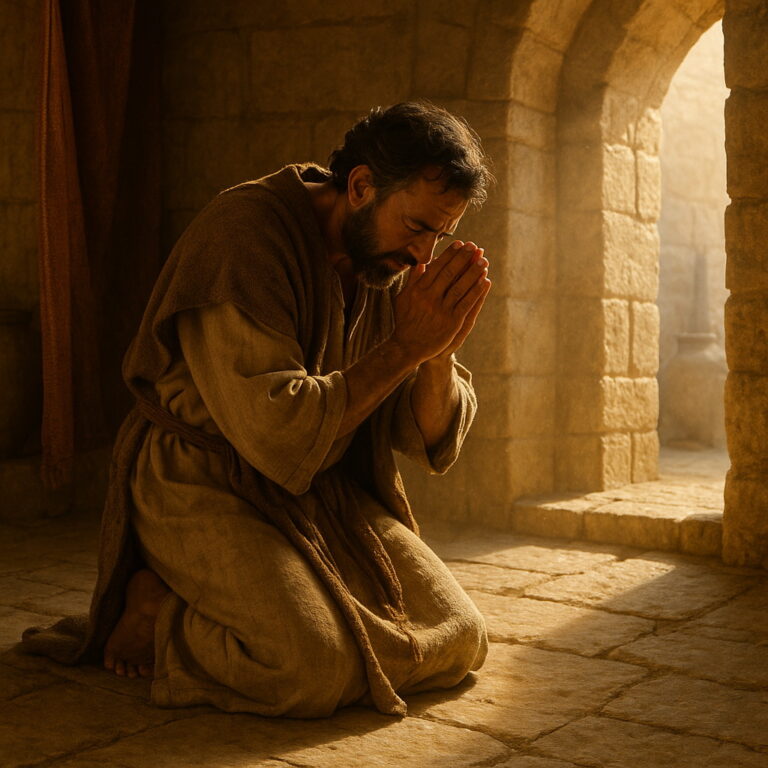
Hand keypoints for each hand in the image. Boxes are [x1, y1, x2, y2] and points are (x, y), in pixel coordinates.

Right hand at [391, 240, 489, 364]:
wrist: (408, 347)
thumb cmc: (405, 321)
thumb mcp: (403, 298)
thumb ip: (412, 280)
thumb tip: (420, 262)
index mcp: (418, 290)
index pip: (436, 267)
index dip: (449, 254)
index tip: (460, 243)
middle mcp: (429, 298)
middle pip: (450, 273)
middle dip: (463, 258)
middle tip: (475, 247)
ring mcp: (441, 310)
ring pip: (460, 287)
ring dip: (473, 272)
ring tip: (484, 260)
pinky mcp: (451, 322)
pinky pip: (466, 303)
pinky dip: (477, 291)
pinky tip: (485, 281)